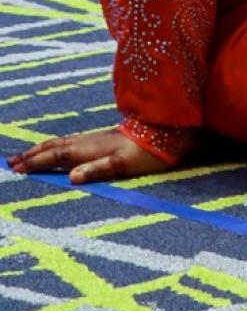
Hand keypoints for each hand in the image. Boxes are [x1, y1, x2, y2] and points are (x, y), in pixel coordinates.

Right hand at [12, 128, 177, 183]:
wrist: (167, 133)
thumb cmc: (147, 153)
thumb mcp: (124, 164)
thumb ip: (98, 170)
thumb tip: (71, 177)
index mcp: (89, 149)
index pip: (55, 156)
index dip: (35, 162)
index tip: (15, 169)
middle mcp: (88, 142)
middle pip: (53, 147)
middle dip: (32, 155)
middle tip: (11, 162)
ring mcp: (95, 139)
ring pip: (61, 143)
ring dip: (41, 149)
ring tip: (27, 155)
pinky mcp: (103, 139)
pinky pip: (70, 142)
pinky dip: (56, 146)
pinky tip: (58, 149)